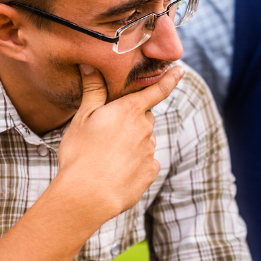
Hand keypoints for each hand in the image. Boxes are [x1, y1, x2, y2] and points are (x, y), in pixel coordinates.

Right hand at [51, 64, 182, 225]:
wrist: (87, 195)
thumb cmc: (81, 153)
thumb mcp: (82, 118)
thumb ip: (93, 90)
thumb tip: (91, 65)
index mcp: (130, 111)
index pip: (157, 90)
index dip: (169, 78)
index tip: (180, 70)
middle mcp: (146, 129)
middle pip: (144, 117)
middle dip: (132, 120)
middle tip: (108, 131)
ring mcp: (150, 151)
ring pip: (145, 140)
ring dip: (132, 143)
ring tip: (107, 155)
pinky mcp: (151, 172)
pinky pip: (146, 162)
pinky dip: (135, 163)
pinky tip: (117, 170)